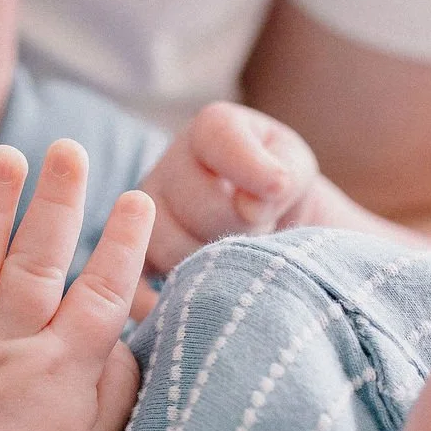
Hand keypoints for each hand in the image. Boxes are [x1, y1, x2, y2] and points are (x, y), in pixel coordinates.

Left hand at [0, 140, 154, 430]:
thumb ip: (118, 379)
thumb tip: (132, 324)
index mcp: (63, 368)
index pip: (103, 295)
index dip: (122, 245)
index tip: (136, 199)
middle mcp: (10, 350)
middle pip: (38, 265)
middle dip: (57, 203)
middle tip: (68, 150)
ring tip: (5, 156)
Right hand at [134, 101, 320, 312]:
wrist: (271, 229)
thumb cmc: (283, 193)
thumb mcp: (295, 170)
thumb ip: (283, 176)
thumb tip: (250, 206)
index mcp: (212, 130)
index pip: (218, 137)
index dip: (248, 166)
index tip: (277, 189)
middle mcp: (169, 166)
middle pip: (195, 201)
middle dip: (236, 225)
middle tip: (261, 233)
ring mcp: (143, 213)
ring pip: (166, 245)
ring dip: (210, 263)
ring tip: (237, 260)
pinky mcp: (136, 256)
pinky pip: (135, 279)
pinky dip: (160, 295)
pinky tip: (191, 300)